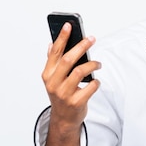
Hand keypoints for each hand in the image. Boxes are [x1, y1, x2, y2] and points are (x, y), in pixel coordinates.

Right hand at [41, 22, 100, 145]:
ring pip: (80, 72)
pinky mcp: (76, 102)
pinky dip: (96, 82)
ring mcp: (64, 94)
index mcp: (47, 75)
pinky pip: (91, 87)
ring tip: (98, 64)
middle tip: (91, 39)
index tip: (69, 25)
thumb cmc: (60, 95)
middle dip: (81, 46)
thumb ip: (53, 62)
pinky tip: (96, 81)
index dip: (62, 37)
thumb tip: (52, 44)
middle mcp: (53, 83)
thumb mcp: (53, 79)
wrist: (63, 120)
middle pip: (68, 60)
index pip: (55, 52)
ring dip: (92, 65)